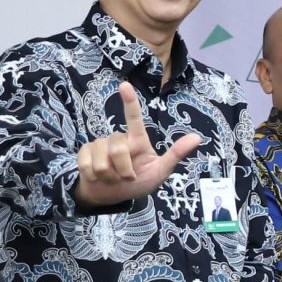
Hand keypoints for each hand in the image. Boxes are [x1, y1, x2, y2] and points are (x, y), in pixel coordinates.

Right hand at [74, 82, 202, 207]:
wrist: (112, 196)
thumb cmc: (138, 182)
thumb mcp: (160, 171)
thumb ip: (175, 154)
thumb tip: (197, 137)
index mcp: (137, 140)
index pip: (134, 117)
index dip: (130, 101)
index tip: (125, 85)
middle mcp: (118, 138)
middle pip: (118, 150)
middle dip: (124, 170)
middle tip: (127, 177)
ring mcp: (99, 144)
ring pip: (102, 161)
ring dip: (109, 176)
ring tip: (113, 178)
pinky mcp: (84, 153)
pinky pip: (87, 165)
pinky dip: (94, 177)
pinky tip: (97, 177)